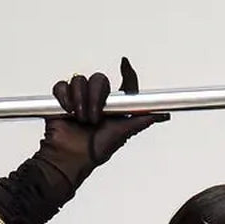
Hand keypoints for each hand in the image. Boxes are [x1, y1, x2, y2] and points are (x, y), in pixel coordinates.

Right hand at [38, 57, 168, 189]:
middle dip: (96, 97)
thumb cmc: (94, 151)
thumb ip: (139, 120)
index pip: (123, 86)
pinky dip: (65, 98)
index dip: (127, 74)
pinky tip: (68, 111)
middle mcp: (98, 102)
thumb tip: (161, 115)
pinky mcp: (63, 100)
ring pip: (80, 80)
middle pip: (100, 80)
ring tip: (80, 119)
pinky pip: (63, 86)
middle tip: (94, 118)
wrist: (69, 157)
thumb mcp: (122, 134)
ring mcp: (80, 99)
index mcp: (114, 109)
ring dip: (80, 100)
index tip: (125, 63)